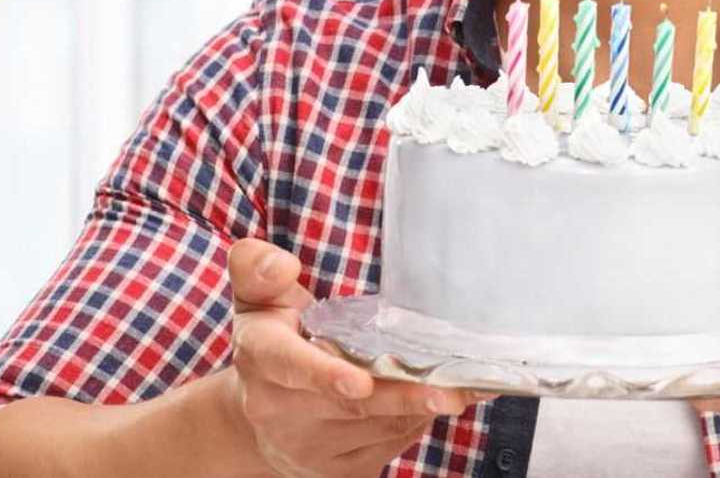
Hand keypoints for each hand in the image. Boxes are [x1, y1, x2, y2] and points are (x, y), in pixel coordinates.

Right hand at [226, 238, 493, 477]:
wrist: (258, 418)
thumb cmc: (272, 341)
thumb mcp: (258, 299)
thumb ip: (259, 270)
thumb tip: (280, 263)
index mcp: (263, 358)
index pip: (291, 365)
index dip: (326, 374)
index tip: (360, 381)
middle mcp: (279, 410)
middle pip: (352, 405)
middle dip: (405, 396)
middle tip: (454, 390)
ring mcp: (308, 446)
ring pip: (379, 427)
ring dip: (422, 407)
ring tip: (461, 386)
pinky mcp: (336, 470)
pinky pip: (388, 445)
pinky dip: (417, 422)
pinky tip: (435, 400)